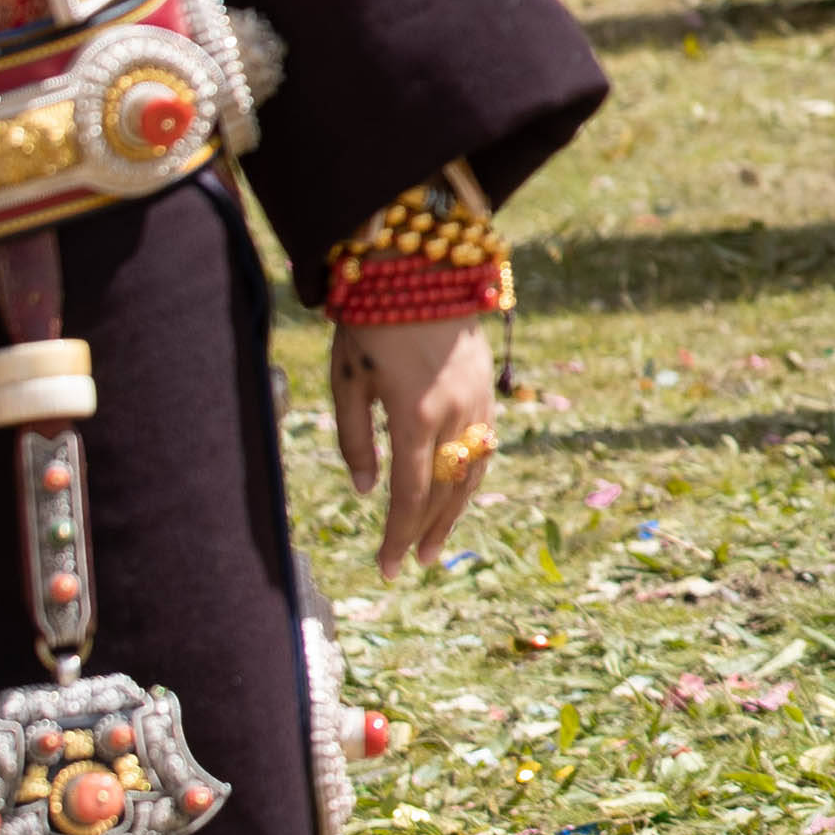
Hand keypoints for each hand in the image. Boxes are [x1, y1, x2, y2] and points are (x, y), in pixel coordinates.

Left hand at [329, 316, 498, 580]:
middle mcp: (455, 414)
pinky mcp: (486, 386)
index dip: (399, 536)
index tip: (388, 568)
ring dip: (453, 511)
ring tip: (437, 542)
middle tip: (414, 564)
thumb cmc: (370, 321)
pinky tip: (455, 492)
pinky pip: (484, 445)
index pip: (409, 495)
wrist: (422, 266)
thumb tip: (367, 488)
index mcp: (415, 416)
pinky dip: (469, 476)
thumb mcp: (347, 381)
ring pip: (470, 471)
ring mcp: (477, 400)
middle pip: (444, 491)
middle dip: (426, 531)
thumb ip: (354, 440)